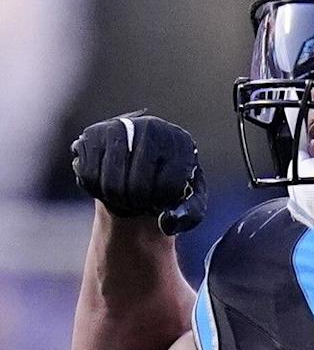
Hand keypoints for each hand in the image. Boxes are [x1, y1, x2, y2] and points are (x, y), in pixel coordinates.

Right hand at [71, 113, 206, 234]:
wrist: (138, 165)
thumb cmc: (167, 185)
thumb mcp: (188, 202)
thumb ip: (188, 216)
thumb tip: (167, 222)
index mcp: (181, 142)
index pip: (169, 185)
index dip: (161, 204)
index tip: (159, 202)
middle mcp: (153, 127)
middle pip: (138, 186)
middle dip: (138, 204)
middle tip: (139, 203)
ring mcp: (121, 127)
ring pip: (112, 184)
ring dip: (117, 200)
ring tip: (125, 196)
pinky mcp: (92, 135)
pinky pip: (89, 176)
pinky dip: (96, 189)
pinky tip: (107, 182)